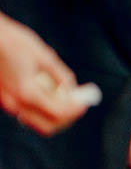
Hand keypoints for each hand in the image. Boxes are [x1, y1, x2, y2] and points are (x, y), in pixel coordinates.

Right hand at [0, 12, 89, 135]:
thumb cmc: (13, 42)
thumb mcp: (44, 56)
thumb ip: (61, 76)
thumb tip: (73, 90)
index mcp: (27, 92)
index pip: (58, 113)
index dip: (76, 110)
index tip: (86, 102)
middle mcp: (15, 103)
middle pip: (47, 127)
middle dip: (66, 118)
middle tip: (78, 104)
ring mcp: (7, 103)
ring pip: (36, 123)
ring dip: (54, 116)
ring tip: (65, 99)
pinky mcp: (4, 99)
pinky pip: (27, 114)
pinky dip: (42, 110)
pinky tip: (49, 94)